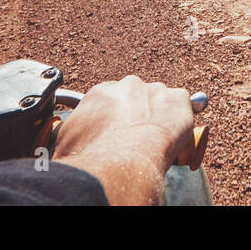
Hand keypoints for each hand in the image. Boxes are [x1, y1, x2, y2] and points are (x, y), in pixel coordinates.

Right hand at [52, 75, 195, 205]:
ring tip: (155, 139)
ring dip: (158, 115)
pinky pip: (184, 103)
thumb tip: (66, 143)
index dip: (114, 117)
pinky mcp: (178, 98)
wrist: (121, 164)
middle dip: (136, 113)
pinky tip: (175, 134)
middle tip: (135, 136)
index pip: (110, 99)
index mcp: (100, 93)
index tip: (116, 130)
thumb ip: (71, 134)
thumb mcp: (66, 144)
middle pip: (136, 96)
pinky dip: (182, 117)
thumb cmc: (93, 158)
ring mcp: (156, 90)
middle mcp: (128, 86)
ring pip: (160, 100)